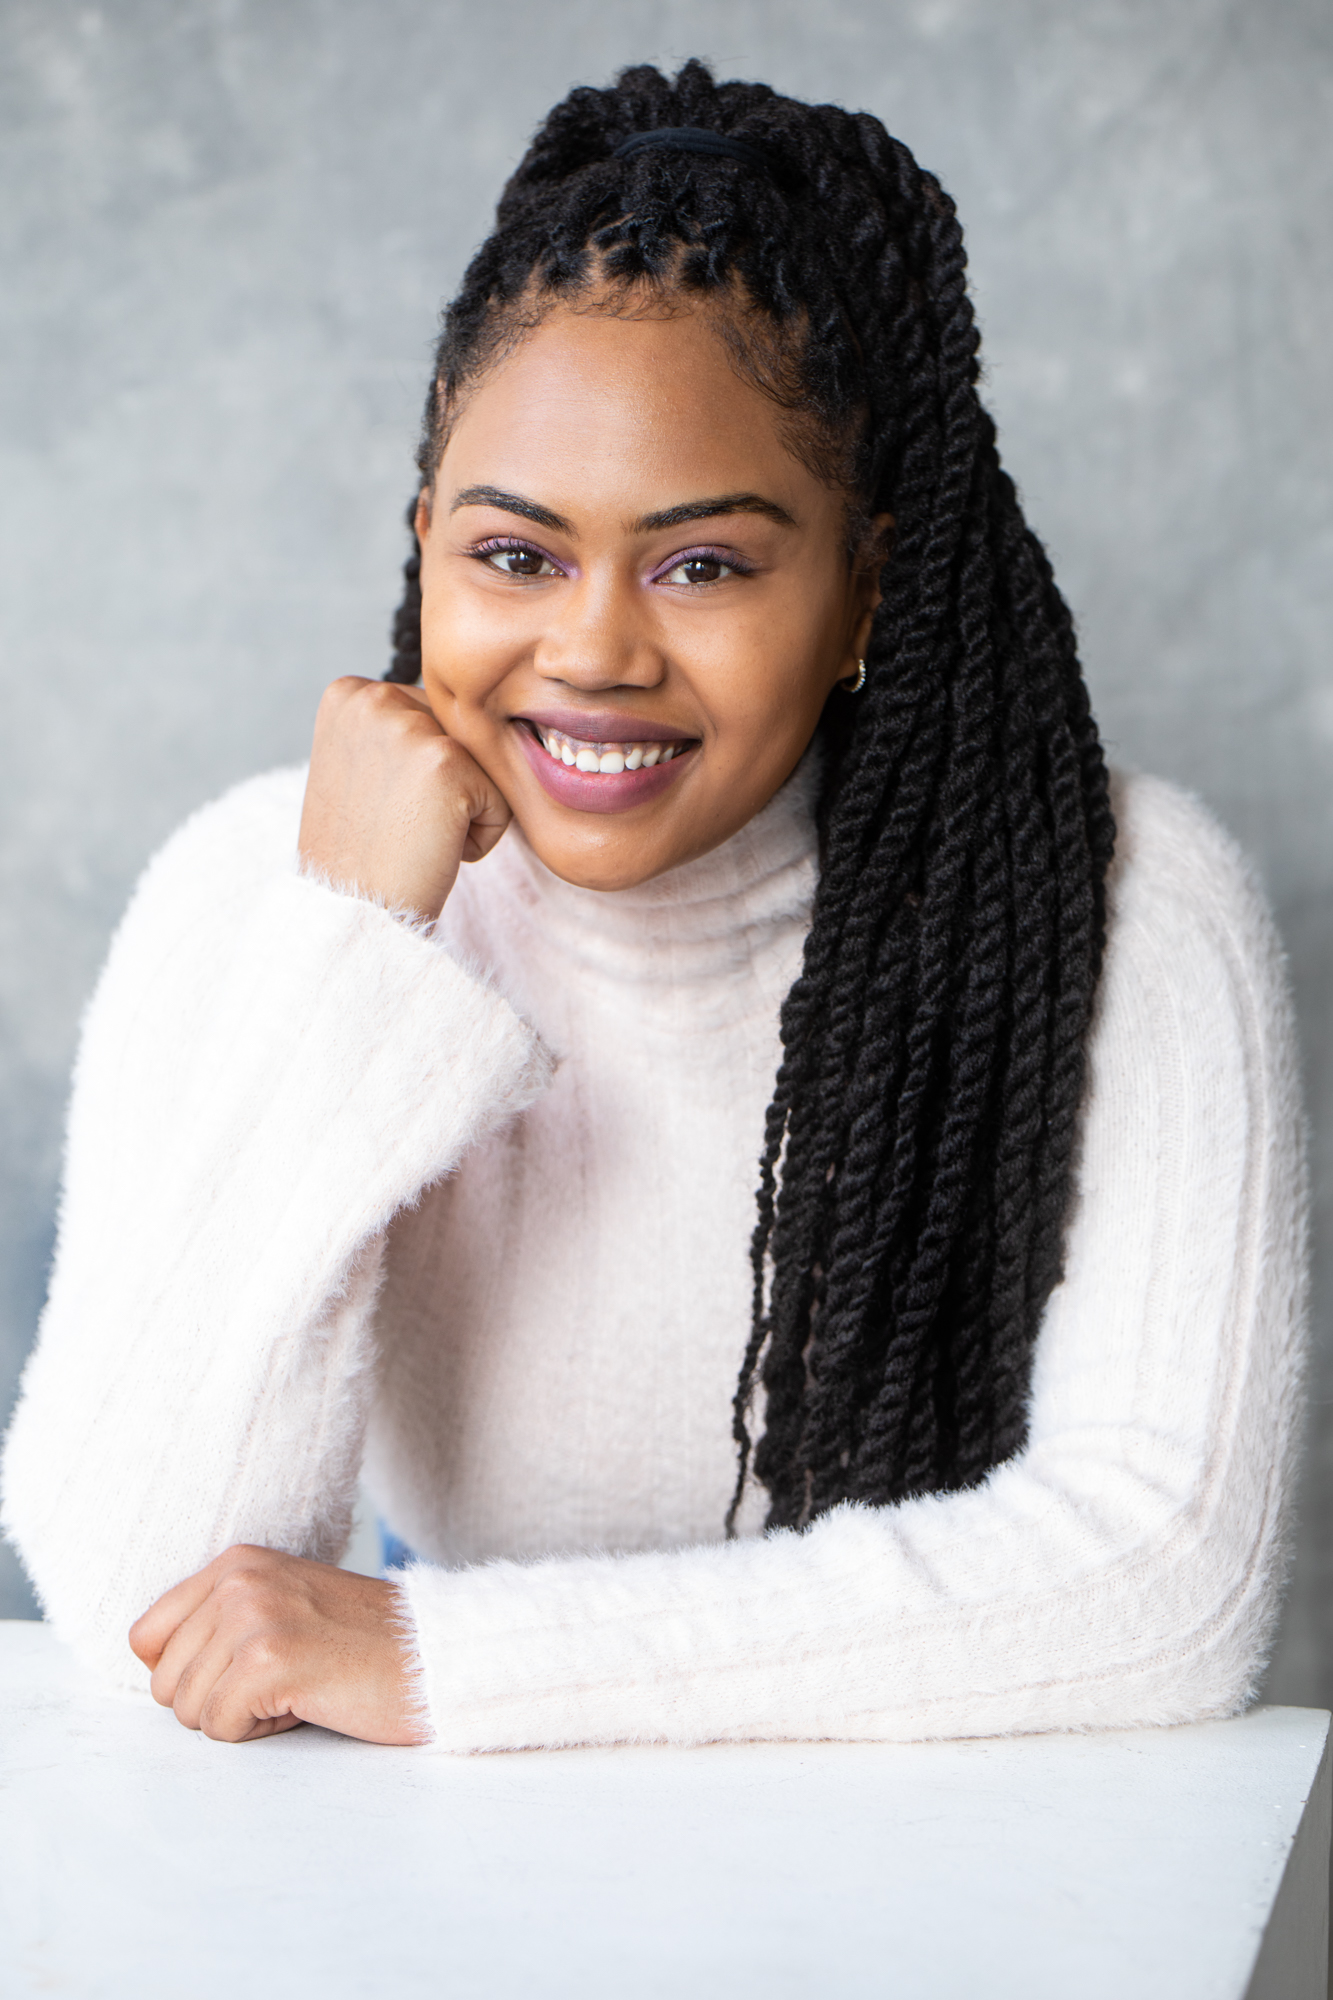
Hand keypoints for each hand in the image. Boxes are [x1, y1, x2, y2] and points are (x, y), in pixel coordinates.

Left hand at [128, 1544, 426, 1744]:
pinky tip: (306, 1702)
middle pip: (164, 1682)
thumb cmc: (361, 1645)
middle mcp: (238, 1580)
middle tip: (282, 1682)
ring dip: (241, 1718)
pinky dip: (260, 1733)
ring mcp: (252, 1617)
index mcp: (237, 1562)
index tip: (241, 1672)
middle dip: (216, 1701)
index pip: (146, 1637)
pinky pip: (218, 1728)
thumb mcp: (281, 1606)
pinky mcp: (268, 1661)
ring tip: (299, 1687)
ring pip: (187, 1710)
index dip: (186, 1674)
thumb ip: (218, 1621)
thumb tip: (151, 1666)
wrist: (433, 1657)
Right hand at [298, 677, 511, 921]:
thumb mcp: (356, 769)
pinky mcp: (447, 761)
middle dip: (443, 788)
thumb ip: (395, 732)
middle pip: (458, 735)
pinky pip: (499, 799)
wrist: (352, 913)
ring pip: (482, 765)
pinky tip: (432, 848)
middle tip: (397, 826)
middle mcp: (373, 697)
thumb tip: (455, 711)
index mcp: (348, 693)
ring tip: (412, 836)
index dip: (417, 775)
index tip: (378, 807)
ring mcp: (409, 726)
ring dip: (462, 810)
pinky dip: (480, 836)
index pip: (429, 718)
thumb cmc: (359, 854)